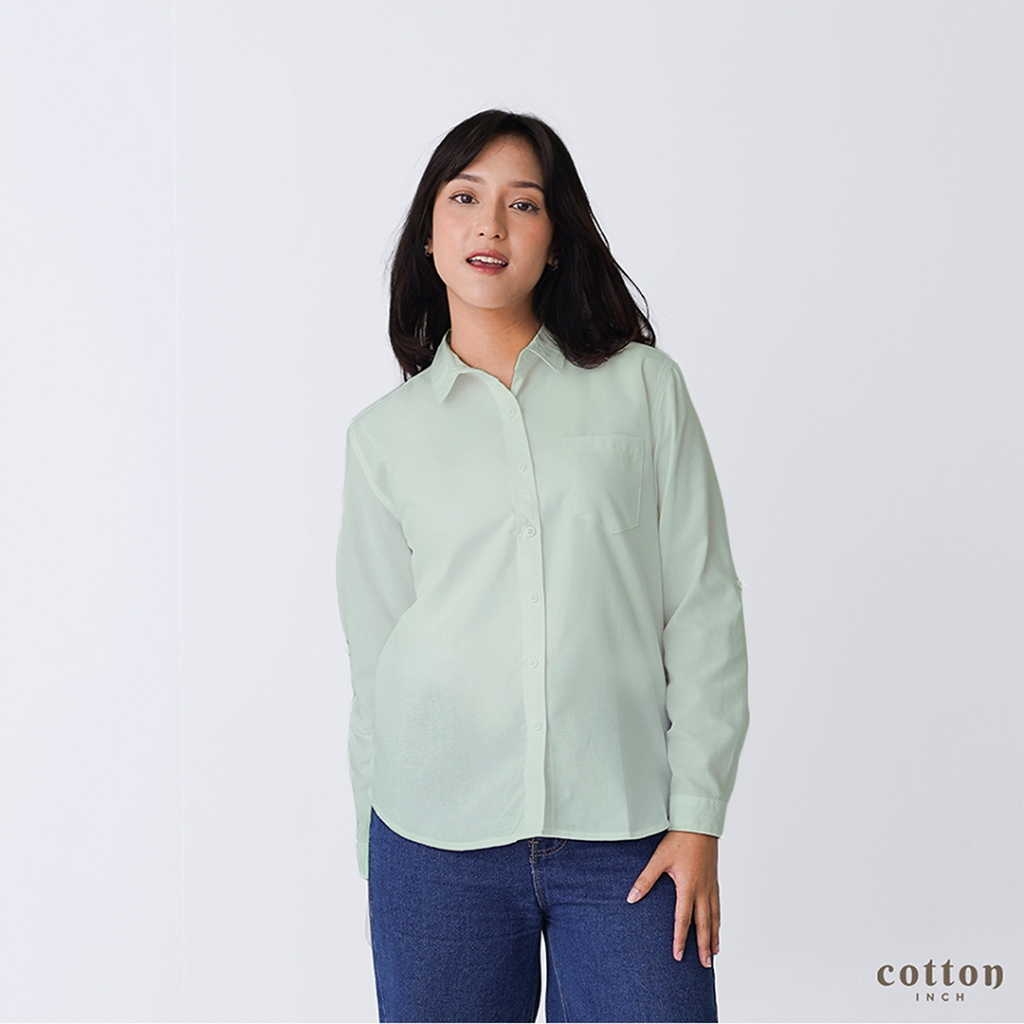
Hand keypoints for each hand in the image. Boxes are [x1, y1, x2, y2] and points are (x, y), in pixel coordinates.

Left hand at [626, 830, 719, 964]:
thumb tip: (631, 898)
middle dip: (703, 946)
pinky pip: (718, 906)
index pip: (683, 920)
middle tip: (705, 966)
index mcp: (687, 887)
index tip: (679, 956)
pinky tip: (717, 925)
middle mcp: (702, 890)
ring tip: (714, 953)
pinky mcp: (714, 880)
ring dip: (714, 936)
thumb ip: (645, 880)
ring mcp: (710, 886)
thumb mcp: (658, 859)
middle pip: (704, 924)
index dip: (680, 940)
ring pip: (714, 917)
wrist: (699, 824)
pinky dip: (719, 920)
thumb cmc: (679, 840)